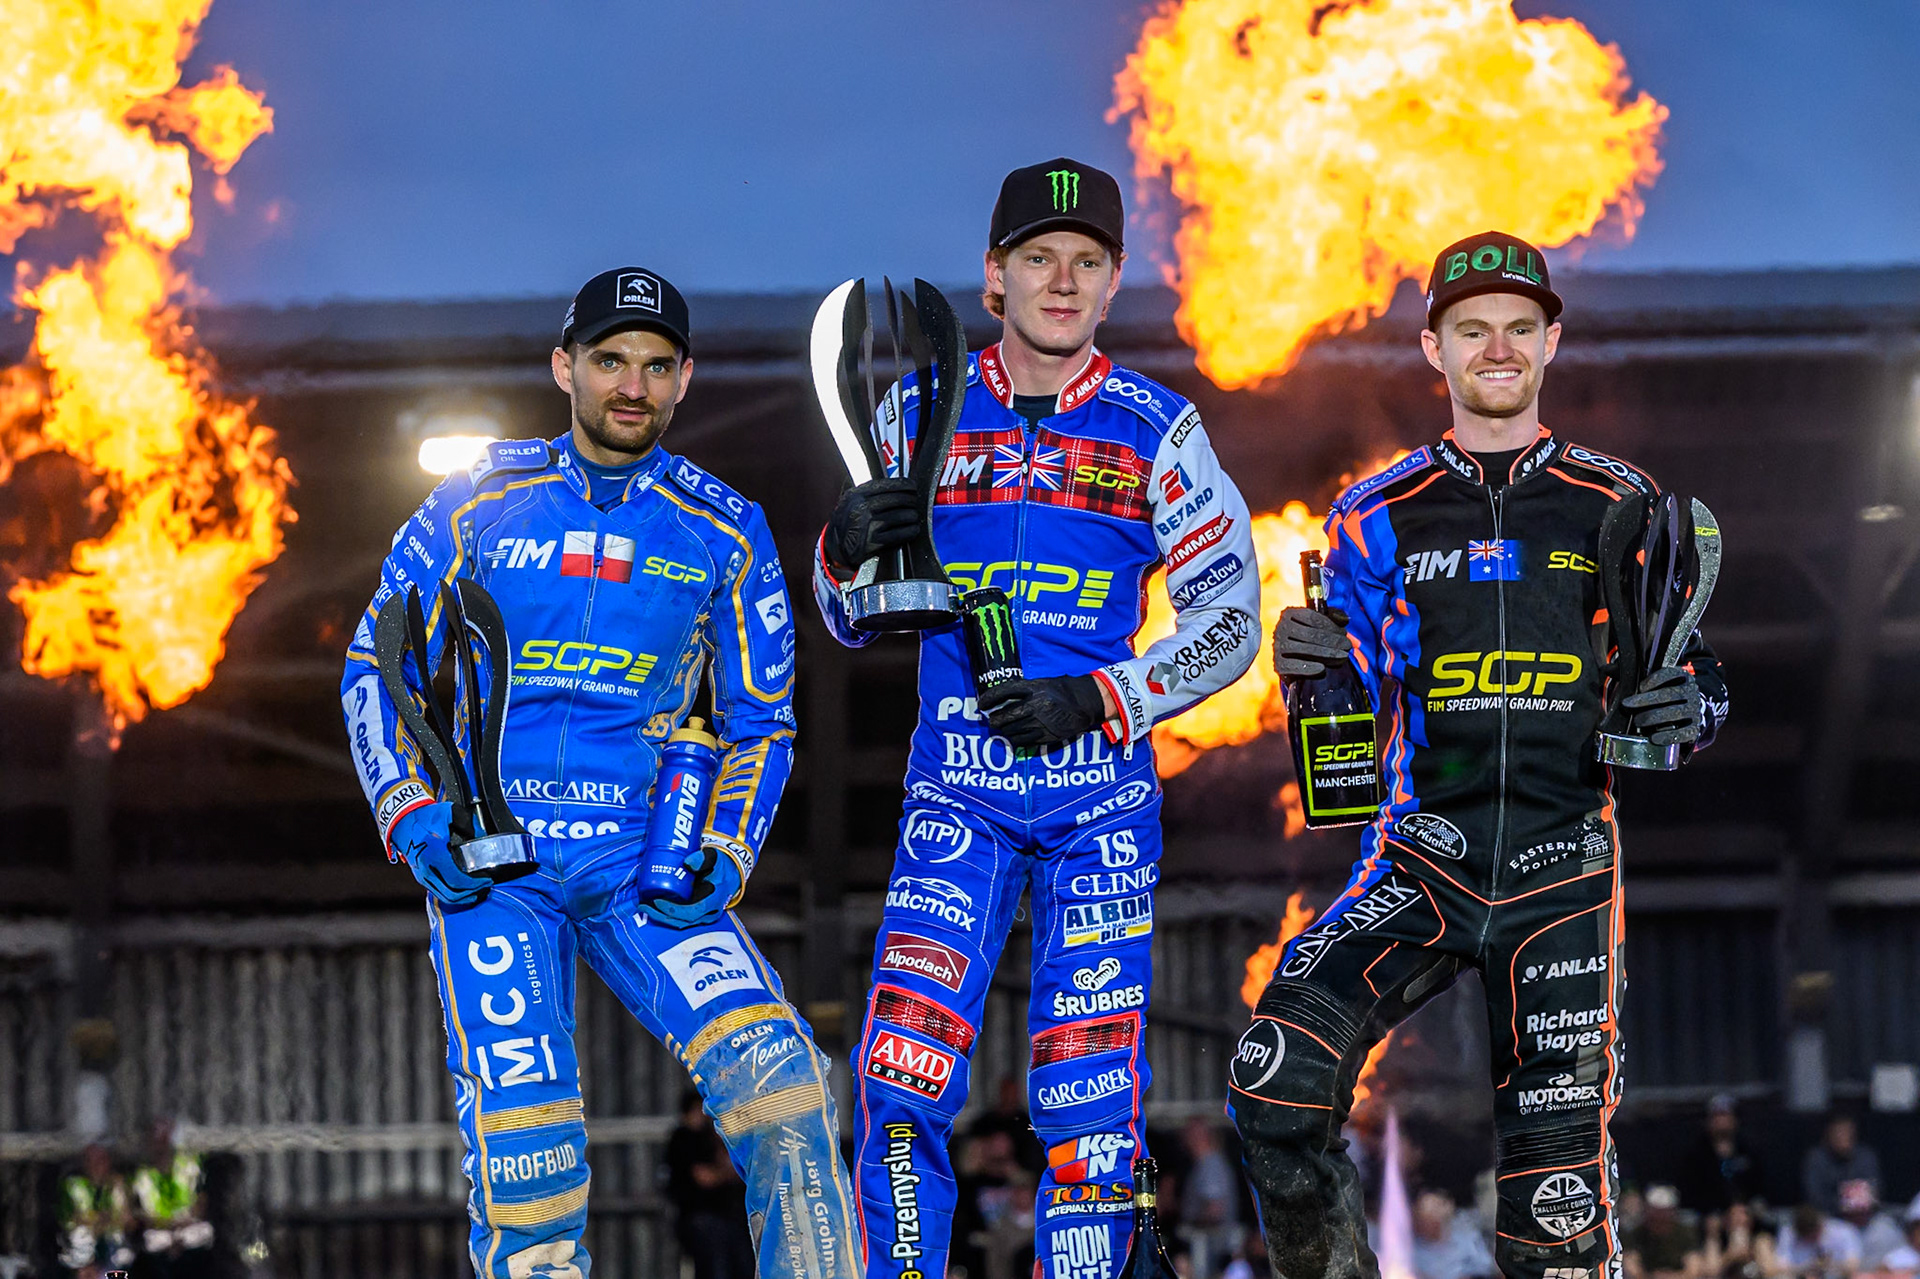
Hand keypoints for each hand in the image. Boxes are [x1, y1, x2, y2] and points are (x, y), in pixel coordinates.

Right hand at [394, 802, 489, 906]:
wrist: (402, 819)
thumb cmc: (425, 816)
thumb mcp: (451, 813)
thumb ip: (469, 824)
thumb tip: (481, 836)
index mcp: (435, 854)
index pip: (457, 880)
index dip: (475, 884)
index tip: (487, 880)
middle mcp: (426, 869)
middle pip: (452, 894)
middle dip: (471, 894)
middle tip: (484, 887)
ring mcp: (421, 875)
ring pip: (444, 896)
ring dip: (462, 897)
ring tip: (476, 891)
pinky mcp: (419, 876)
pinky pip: (438, 892)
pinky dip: (452, 894)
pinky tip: (462, 889)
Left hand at [637, 845, 741, 927]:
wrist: (731, 872)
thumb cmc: (721, 865)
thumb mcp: (714, 858)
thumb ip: (703, 858)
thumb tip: (688, 862)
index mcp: (713, 901)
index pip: (691, 912)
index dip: (673, 909)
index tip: (657, 900)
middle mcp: (708, 913)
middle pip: (681, 921)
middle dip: (660, 915)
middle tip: (643, 906)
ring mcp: (703, 916)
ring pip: (679, 923)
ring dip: (660, 917)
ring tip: (644, 907)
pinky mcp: (697, 914)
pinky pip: (680, 919)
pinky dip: (666, 915)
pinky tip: (653, 908)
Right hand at [825, 478, 921, 572]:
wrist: (835, 549)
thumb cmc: (845, 525)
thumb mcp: (850, 502)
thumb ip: (868, 492)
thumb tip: (895, 484)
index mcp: (856, 495)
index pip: (887, 484)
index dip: (904, 484)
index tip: (912, 486)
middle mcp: (861, 507)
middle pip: (897, 499)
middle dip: (910, 501)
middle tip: (914, 503)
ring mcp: (868, 524)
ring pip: (901, 515)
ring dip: (911, 516)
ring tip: (913, 517)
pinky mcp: (874, 541)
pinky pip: (899, 533)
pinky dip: (910, 531)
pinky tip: (912, 529)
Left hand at [978, 675, 1107, 748]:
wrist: (1088, 702)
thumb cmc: (1064, 690)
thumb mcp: (1044, 682)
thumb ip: (1026, 689)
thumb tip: (1002, 697)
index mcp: (1035, 688)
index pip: (1005, 691)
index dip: (990, 698)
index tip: (981, 704)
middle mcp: (1037, 705)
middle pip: (1006, 715)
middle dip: (995, 720)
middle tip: (992, 721)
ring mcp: (1042, 721)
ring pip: (1012, 730)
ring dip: (1004, 731)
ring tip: (1003, 729)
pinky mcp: (1047, 735)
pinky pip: (1024, 741)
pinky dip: (1015, 740)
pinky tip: (1014, 737)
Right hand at [1272, 606, 1350, 678]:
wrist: (1294, 660)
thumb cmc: (1311, 638)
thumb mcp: (1321, 623)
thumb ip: (1334, 617)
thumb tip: (1345, 620)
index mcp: (1290, 614)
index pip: (1312, 618)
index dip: (1331, 626)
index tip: (1345, 634)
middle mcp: (1281, 628)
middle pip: (1309, 634)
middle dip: (1332, 641)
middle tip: (1347, 647)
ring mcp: (1278, 646)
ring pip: (1304, 649)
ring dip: (1326, 654)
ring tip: (1342, 657)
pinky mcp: (1278, 664)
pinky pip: (1293, 666)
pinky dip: (1308, 668)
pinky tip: (1322, 669)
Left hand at [1622, 666, 1701, 744]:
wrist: (1685, 715)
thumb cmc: (1660, 696)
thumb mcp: (1648, 684)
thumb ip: (1629, 675)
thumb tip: (1604, 669)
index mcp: (1681, 677)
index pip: (1671, 674)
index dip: (1656, 679)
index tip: (1640, 687)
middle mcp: (1691, 692)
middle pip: (1671, 694)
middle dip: (1647, 700)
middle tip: (1626, 704)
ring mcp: (1694, 711)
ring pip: (1677, 712)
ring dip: (1656, 716)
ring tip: (1637, 721)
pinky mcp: (1695, 729)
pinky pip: (1684, 732)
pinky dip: (1669, 736)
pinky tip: (1654, 738)